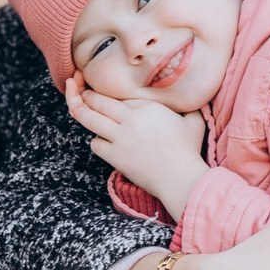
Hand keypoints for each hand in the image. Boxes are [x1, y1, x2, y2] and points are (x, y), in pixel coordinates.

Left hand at [67, 76, 207, 216]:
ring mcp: (121, 138)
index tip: (104, 91)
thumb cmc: (189, 151)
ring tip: (75, 103)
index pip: (121, 95)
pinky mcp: (115, 156)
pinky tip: (101, 140)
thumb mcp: (194, 122)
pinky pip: (95, 143)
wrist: (181, 178)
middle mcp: (132, 119)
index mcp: (149, 107)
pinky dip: (96, 140)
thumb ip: (191, 106)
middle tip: (81, 90)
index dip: (110, 93)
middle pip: (100, 102)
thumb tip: (193, 98)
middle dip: (88, 95)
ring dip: (80, 109)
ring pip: (90, 119)